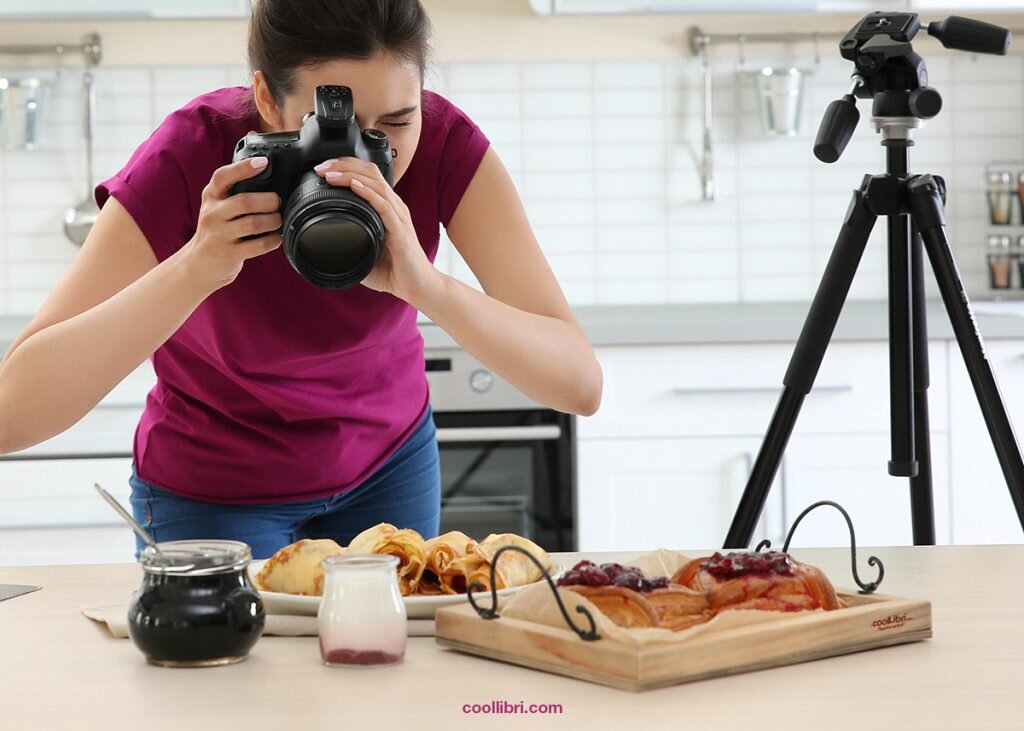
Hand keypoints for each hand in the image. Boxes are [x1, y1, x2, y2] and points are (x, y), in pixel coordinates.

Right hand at [182, 157, 282, 290]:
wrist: (199, 263)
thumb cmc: (217, 229)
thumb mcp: (218, 205)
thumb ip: (234, 187)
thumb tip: (259, 156)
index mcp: (211, 196)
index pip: (223, 176)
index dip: (243, 168)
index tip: (263, 163)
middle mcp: (212, 213)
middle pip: (244, 201)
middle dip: (268, 201)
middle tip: (278, 202)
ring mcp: (219, 235)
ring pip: (252, 223)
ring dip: (272, 221)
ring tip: (278, 220)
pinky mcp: (228, 253)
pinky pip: (256, 245)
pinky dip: (272, 240)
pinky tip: (276, 238)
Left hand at [315, 158, 440, 304]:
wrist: (419, 287)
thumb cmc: (397, 270)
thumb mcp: (367, 251)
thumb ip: (350, 243)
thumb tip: (324, 244)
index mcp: (387, 208)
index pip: (368, 175)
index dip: (345, 166)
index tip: (323, 169)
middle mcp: (395, 207)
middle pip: (370, 172)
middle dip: (343, 165)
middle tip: (321, 168)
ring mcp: (399, 217)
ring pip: (375, 184)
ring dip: (350, 176)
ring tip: (331, 175)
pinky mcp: (400, 231)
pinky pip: (384, 206)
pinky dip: (367, 194)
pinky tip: (354, 187)